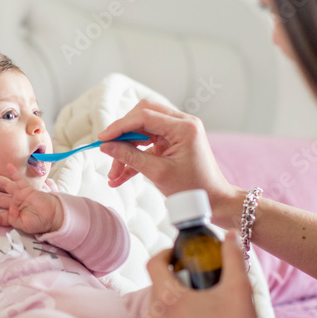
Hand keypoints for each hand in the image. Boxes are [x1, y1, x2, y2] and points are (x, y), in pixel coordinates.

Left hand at [0, 164, 63, 234]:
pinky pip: (19, 179)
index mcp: (13, 215)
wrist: (53, 217)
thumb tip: (5, 213)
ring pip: (6, 186)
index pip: (0, 216)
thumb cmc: (39, 223)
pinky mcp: (27, 189)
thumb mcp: (23, 225)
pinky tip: (8, 166)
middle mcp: (15, 204)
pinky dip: (14, 173)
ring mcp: (21, 195)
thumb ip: (12, 220)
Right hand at [97, 99, 240, 224]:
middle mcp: (182, 123)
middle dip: (122, 135)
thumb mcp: (158, 172)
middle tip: (108, 151)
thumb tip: (106, 146)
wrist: (214, 201)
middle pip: (142, 117)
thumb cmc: (192, 188)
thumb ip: (130, 157)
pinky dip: (134, 157)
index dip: (120, 126)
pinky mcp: (172, 142)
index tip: (102, 138)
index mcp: (184, 127)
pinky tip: (120, 176)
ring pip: (142, 131)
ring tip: (113, 174)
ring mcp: (177, 132)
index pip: (144, 116)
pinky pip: (148, 144)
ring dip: (126, 150)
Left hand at [144, 233, 268, 317]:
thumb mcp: (239, 288)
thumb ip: (233, 257)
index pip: (153, 264)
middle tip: (198, 281)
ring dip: (175, 304)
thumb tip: (230, 236)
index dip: (165, 254)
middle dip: (175, 280)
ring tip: (201, 306)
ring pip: (159, 311)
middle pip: (157, 288)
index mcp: (167, 299)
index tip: (180, 255)